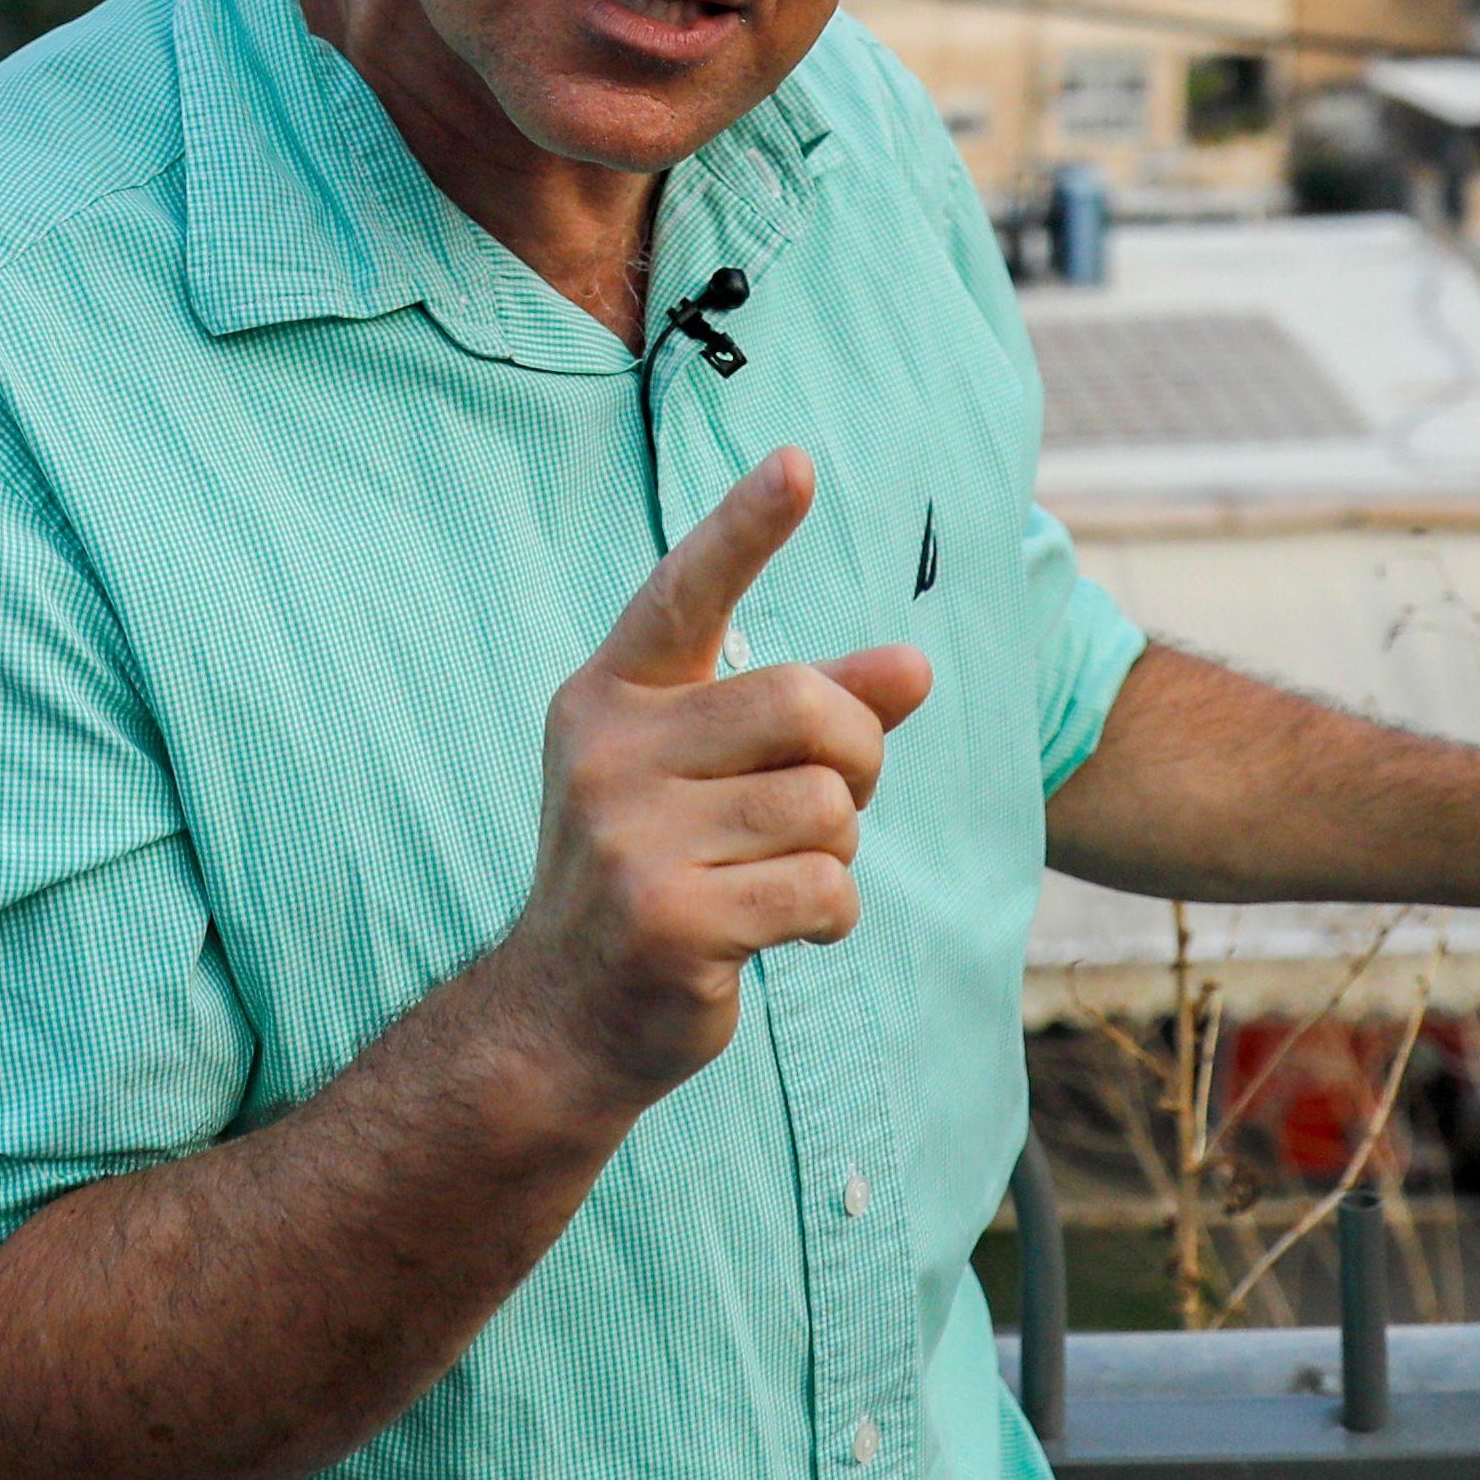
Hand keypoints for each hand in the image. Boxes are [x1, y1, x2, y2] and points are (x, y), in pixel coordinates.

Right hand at [482, 448, 930, 1124]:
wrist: (566, 1016)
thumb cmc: (657, 871)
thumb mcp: (715, 776)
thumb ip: (805, 716)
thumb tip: (914, 665)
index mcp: (611, 695)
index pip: (686, 593)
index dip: (746, 527)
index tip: (800, 463)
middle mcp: (608, 751)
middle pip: (806, 706)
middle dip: (858, 755)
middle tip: (842, 798)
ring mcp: (629, 837)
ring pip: (825, 805)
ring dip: (841, 847)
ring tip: (790, 874)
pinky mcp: (669, 919)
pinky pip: (822, 887)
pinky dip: (832, 913)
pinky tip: (787, 931)